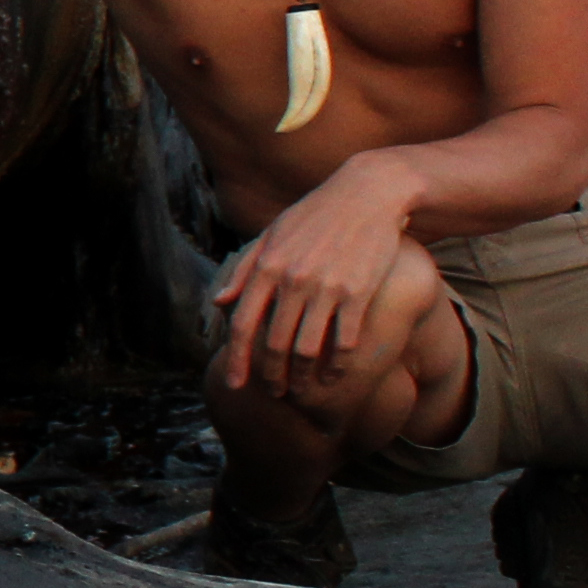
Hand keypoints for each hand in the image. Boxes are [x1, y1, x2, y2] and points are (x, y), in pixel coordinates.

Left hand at [210, 167, 416, 402]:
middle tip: (273, 393)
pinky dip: (338, 365)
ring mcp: (327, 287)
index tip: (235, 384)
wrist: (368, 194)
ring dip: (302, 378)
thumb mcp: (272, 234)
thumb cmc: (315, 214)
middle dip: (271, 376)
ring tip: (301, 391)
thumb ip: (244, 269)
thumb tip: (219, 303)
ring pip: (308, 349)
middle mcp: (293, 280)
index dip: (237, 359)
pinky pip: (344, 340)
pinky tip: (334, 376)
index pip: (243, 323)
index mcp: (267, 266)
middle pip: (275, 344)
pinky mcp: (359, 292)